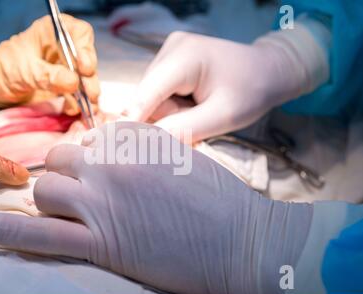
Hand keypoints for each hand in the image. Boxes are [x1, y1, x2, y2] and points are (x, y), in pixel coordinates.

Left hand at [0, 15, 99, 113]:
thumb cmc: (0, 72)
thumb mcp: (20, 72)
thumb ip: (46, 76)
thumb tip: (73, 82)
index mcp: (50, 33)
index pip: (78, 33)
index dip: (86, 49)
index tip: (84, 67)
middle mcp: (62, 49)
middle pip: (87, 59)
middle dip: (89, 78)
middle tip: (89, 94)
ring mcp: (66, 69)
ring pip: (86, 79)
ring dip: (88, 95)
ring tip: (86, 109)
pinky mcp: (66, 88)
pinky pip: (80, 95)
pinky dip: (82, 105)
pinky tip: (77, 112)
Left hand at [0, 122, 311, 293]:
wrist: (240, 241)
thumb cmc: (219, 200)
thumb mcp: (180, 155)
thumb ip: (141, 148)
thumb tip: (108, 151)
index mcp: (135, 139)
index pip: (90, 137)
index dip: (92, 155)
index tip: (100, 168)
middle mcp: (112, 164)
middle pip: (62, 160)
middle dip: (68, 174)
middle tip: (85, 192)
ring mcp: (102, 202)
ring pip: (48, 189)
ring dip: (55, 199)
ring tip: (73, 213)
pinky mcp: (100, 242)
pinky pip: (41, 233)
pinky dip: (12, 229)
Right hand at [126, 30, 327, 141]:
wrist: (268, 70)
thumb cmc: (252, 91)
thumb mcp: (222, 116)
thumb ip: (184, 129)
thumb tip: (147, 144)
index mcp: (185, 56)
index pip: (148, 92)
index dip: (133, 121)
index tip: (123, 148)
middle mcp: (171, 48)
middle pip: (147, 96)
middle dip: (162, 119)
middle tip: (194, 126)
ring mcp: (169, 52)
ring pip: (151, 96)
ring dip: (168, 114)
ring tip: (197, 113)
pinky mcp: (170, 60)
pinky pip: (158, 92)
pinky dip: (171, 106)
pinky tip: (191, 106)